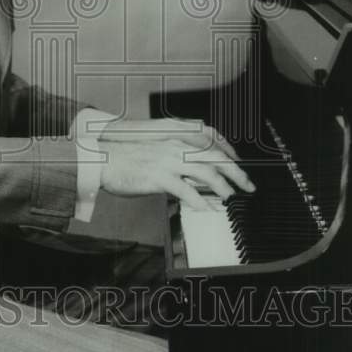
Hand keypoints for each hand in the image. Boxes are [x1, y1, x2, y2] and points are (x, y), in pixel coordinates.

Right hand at [97, 118, 254, 210]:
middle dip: (236, 172)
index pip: (210, 147)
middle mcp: (174, 148)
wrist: (102, 160)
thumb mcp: (155, 155)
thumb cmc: (125, 160)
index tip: (239, 171)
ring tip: (230, 198)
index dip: (229, 159)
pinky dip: (199, 201)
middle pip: (215, 158)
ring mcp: (167, 162)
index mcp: (175, 142)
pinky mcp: (158, 177)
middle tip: (248, 186)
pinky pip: (185, 190)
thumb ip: (175, 163)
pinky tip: (206, 209)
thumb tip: (193, 178)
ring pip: (204, 172)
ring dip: (222, 187)